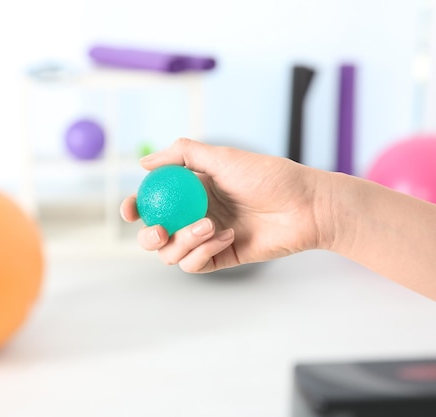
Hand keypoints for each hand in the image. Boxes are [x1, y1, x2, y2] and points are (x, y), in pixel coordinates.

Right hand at [120, 138, 332, 272]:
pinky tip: (227, 236)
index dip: (135, 207)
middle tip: (160, 230)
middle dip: (149, 235)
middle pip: (155, 233)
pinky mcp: (221, 257)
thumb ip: (182, 154)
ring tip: (209, 226)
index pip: (153, 201)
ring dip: (183, 242)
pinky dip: (204, 251)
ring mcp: (207, 238)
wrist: (305, 205)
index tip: (129, 209)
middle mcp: (195, 213)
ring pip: (172, 253)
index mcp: (191, 189)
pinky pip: (195, 264)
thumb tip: (144, 163)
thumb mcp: (223, 157)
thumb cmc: (268, 175)